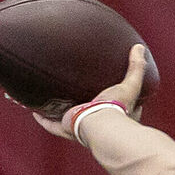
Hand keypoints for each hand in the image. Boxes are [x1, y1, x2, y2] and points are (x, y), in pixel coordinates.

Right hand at [31, 44, 146, 138]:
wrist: (101, 123)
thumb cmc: (118, 107)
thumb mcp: (130, 84)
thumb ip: (136, 67)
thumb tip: (139, 48)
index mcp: (115, 113)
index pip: (117, 104)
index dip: (115, 94)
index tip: (109, 84)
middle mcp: (98, 121)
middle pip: (89, 111)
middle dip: (82, 101)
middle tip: (74, 87)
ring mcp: (81, 125)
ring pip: (68, 117)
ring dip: (59, 110)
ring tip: (50, 97)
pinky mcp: (66, 127)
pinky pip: (51, 124)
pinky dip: (42, 119)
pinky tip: (34, 111)